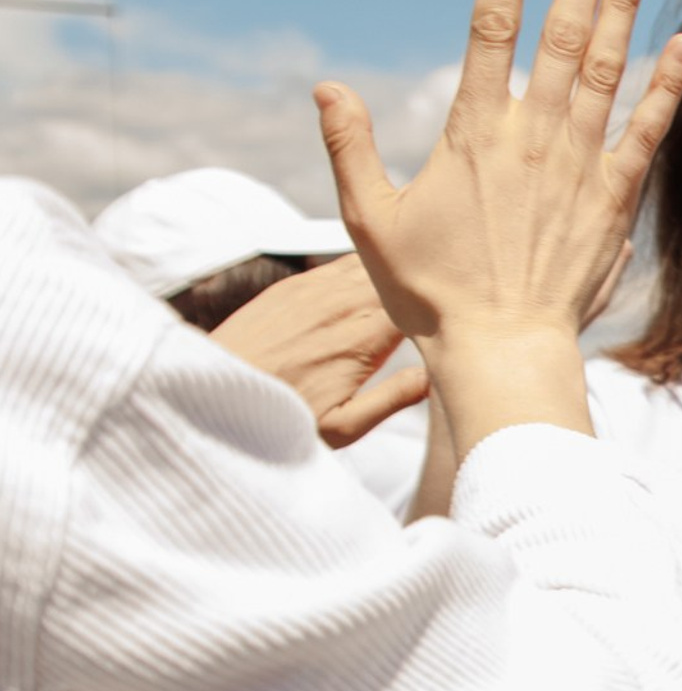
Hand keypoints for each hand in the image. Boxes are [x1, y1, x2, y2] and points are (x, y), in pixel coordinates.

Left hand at [210, 252, 430, 446]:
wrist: (208, 395)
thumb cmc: (281, 418)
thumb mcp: (345, 427)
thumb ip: (395, 398)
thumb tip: (438, 376)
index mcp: (363, 338)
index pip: (419, 302)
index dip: (444, 298)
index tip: (463, 301)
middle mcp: (340, 304)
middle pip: (398, 274)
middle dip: (422, 274)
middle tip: (452, 277)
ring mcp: (314, 289)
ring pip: (370, 263)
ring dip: (393, 267)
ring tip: (417, 271)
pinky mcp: (291, 286)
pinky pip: (338, 264)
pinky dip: (363, 267)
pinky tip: (375, 276)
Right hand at [313, 0, 681, 448]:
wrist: (501, 349)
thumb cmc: (431, 293)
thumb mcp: (371, 220)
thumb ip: (350, 148)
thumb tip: (327, 86)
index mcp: (473, 132)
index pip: (490, 29)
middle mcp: (532, 137)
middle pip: (562, 35)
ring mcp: (579, 165)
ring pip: (607, 70)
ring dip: (623, 9)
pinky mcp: (614, 200)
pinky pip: (646, 131)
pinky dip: (664, 86)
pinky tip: (681, 45)